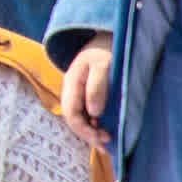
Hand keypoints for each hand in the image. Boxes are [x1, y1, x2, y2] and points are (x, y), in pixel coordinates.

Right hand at [61, 33, 115, 150]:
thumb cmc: (108, 49)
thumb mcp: (103, 65)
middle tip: (107, 145)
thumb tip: (95, 113)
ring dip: (92, 131)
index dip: (84, 129)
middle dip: (88, 135)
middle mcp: (73, 90)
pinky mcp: (89, 94)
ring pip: (81, 118)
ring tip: (108, 141)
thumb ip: (97, 87)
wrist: (110, 37)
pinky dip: (96, 124)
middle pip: (74, 119)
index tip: (102, 138)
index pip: (71, 113)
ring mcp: (80, 92)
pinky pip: (88, 113)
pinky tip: (106, 130)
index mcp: (72, 82)